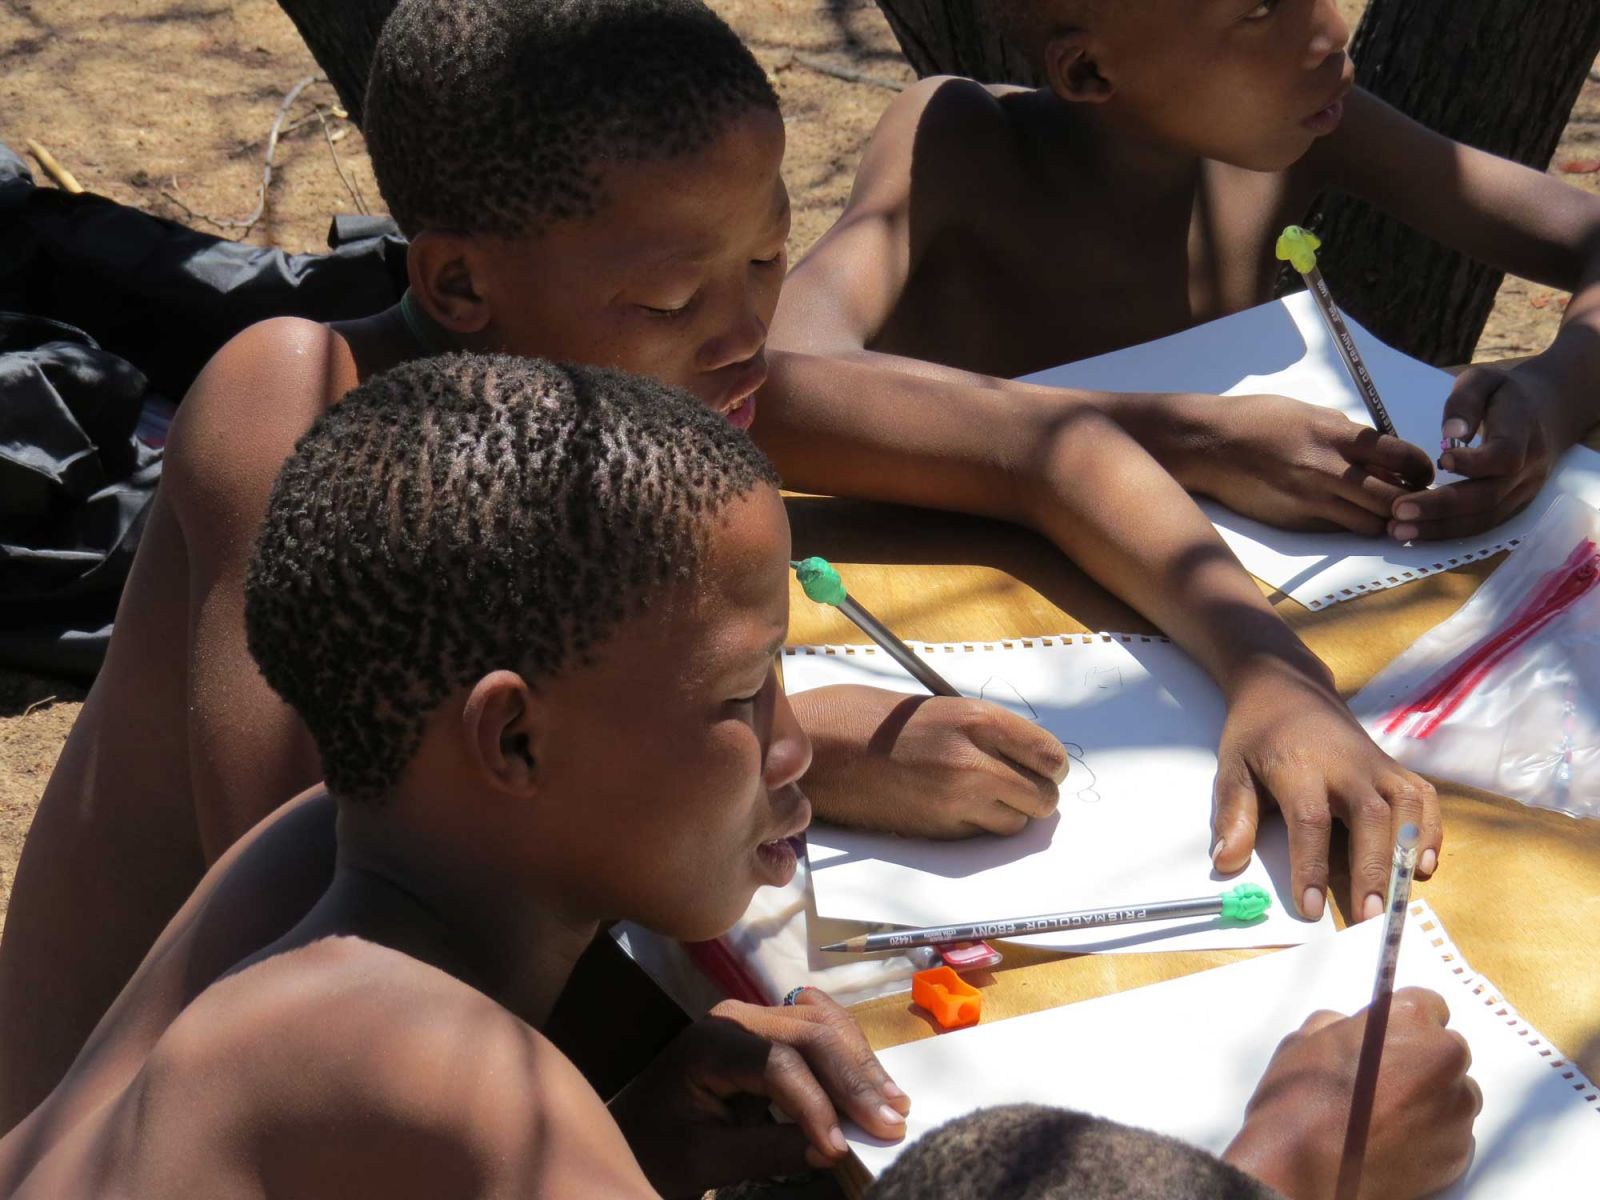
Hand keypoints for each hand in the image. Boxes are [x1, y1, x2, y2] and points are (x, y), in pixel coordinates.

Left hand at [608, 989, 909, 1196]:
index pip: (780, 1063)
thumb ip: (766, 1151)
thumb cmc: (657, 1149)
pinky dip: (849, 1056)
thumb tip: (830, 1148)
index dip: (816, 1104)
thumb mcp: (705, 1161)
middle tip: (891, 1122)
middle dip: (854, 1078)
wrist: (631, 1134)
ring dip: (860, 1065)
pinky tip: (873, 1084)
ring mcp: (755, 1020)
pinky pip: (819, 1031)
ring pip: (823, 1025)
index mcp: (713, 1043)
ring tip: (893, 1105)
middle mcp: (737, 1017)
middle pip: (811, 1033)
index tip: (839, 1148)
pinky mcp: (769, 1033)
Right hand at [790, 683, 1066, 836]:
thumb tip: (1021, 756)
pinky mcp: (935, 831)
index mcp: (976, 720)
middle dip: (1034, 795)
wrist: (819, 748)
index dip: (1049, 765)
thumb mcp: (937, 707)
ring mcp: (955, 801)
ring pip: (1016, 824)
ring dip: (1007, 815)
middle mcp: (973, 762)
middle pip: (1042, 797)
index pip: (1048, 754)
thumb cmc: (870, 718)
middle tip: (1017, 787)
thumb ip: (981, 731)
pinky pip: (979, 836)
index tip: (1043, 767)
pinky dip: (975, 827)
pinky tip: (950, 807)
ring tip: (980, 797)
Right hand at [1182, 393, 1433, 533]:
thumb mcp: (1309, 413)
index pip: (1402, 456)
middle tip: (1412, 500)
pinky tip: (1344, 515)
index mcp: (1337, 435)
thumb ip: (1344, 433)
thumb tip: (1377, 449)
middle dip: (1411, 502)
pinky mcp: (1295, 520)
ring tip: (1380, 512)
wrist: (1210, 444)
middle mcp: (1330, 469)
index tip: (1422, 473)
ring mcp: (1312, 499)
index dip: (1421, 468)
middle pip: (1395, 498)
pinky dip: (1349, 525)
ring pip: (1371, 523)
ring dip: (1382, 520)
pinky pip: (1337, 529)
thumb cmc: (1257, 420)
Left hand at [1210, 661, 1440, 920]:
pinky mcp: (1393, 765)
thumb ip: (1234, 816)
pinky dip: (1429, 829)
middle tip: (1370, 917)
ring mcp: (1375, 764)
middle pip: (1369, 818)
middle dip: (1372, 869)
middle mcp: (1346, 765)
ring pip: (1404, 805)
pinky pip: (1422, 796)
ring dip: (1407, 851)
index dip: (1311, 866)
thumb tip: (1227, 863)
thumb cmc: (1258, 735)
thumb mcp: (1233, 769)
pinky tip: (1422, 863)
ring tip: (1402, 895)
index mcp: (1300, 766)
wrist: (1287, 688)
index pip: (1310, 821)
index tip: (1310, 907)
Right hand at [1224, 988, 1480, 1199]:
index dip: (1407, 1022)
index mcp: (1411, 1020)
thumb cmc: (1299, 1098)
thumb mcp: (1306, 1039)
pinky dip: (1431, 1135)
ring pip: (1455, 1093)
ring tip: (1389, 1116)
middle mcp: (1445, 1059)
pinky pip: (1452, 1133)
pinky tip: (1395, 1142)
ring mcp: (1456, 1110)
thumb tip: (1354, 1029)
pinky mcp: (1459, 1153)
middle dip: (1422, 1060)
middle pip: (1446, 1050)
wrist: (1303, 1170)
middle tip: (1386, 1080)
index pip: (1430, 1005)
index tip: (1392, 1038)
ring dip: (1432, 1098)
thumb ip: (1343, 1025)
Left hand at [1389, 364, 1566, 540]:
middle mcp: (1528, 468)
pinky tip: (1414, 532)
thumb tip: (1450, 434)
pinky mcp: (1513, 506)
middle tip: (1398, 510)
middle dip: (1441, 506)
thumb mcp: (1484, 379)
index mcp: (1523, 432)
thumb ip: (1466, 400)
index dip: (1475, 463)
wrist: (1545, 412)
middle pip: (1488, 496)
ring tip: (1397, 529)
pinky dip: (1448, 532)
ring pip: (1484, 518)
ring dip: (1439, 528)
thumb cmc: (1503, 394)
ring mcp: (1523, 491)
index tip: (1440, 460)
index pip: (1504, 455)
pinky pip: (1482, 525)